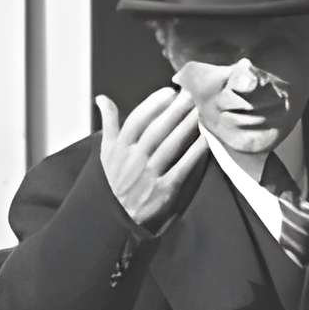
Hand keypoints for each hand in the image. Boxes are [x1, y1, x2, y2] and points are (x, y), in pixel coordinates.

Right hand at [93, 84, 207, 231]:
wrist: (118, 217)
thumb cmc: (115, 179)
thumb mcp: (106, 151)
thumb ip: (108, 123)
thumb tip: (101, 98)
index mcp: (119, 148)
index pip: (137, 121)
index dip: (153, 104)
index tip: (169, 92)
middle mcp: (133, 160)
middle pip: (156, 130)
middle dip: (175, 110)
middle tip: (192, 94)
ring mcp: (149, 175)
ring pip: (170, 145)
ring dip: (187, 126)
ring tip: (201, 111)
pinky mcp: (164, 190)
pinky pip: (182, 167)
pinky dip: (195, 153)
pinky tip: (206, 140)